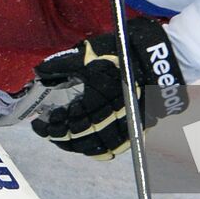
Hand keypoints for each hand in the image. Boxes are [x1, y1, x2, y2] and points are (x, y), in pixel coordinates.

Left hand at [30, 17, 187, 158]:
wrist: (161, 55)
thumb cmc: (123, 50)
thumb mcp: (89, 52)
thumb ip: (62, 64)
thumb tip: (38, 72)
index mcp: (97, 101)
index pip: (67, 124)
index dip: (49, 127)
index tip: (38, 123)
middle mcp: (112, 119)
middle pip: (80, 140)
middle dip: (60, 137)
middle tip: (48, 130)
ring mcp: (127, 126)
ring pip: (97, 148)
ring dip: (78, 146)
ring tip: (65, 139)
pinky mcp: (139, 127)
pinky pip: (115, 146)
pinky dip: (99, 148)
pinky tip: (90, 143)